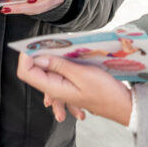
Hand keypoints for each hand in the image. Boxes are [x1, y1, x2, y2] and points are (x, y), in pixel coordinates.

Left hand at [0, 0, 64, 16]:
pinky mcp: (45, 11)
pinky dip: (22, 10)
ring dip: (19, 10)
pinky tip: (11, 8)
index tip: (30, 0)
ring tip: (5, 8)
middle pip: (38, 6)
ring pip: (35, 11)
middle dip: (21, 7)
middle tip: (7, 7)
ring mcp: (51, 7)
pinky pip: (33, 12)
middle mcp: (55, 0)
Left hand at [16, 53, 133, 126]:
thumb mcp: (82, 74)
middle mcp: (54, 89)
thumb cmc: (105, 92)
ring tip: (59, 46)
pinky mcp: (68, 84)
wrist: (121, 105)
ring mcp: (61, 88)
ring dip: (51, 56)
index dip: (26, 56)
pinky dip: (60, 62)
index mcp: (54, 88)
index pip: (26, 72)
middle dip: (39, 53)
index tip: (35, 43)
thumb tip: (38, 57)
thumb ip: (59, 65)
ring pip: (46, 69)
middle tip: (51, 41)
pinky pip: (58, 72)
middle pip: (34, 69)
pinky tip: (66, 54)